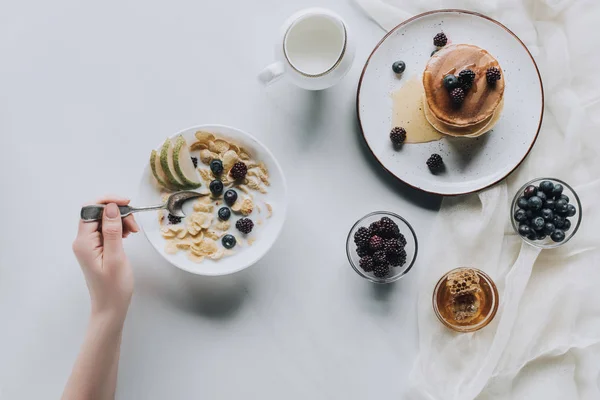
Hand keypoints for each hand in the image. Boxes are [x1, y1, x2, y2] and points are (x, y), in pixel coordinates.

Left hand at [72, 196, 139, 324]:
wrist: (110, 307)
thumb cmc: (114, 287)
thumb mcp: (116, 257)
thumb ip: (112, 230)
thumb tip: (110, 207)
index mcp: (84, 242)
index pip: (90, 210)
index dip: (108, 202)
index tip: (127, 203)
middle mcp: (83, 241)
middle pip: (97, 213)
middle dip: (117, 212)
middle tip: (134, 224)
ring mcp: (89, 245)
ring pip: (104, 221)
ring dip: (120, 220)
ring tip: (133, 232)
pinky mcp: (97, 248)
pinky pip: (106, 230)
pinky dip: (118, 229)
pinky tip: (127, 235)